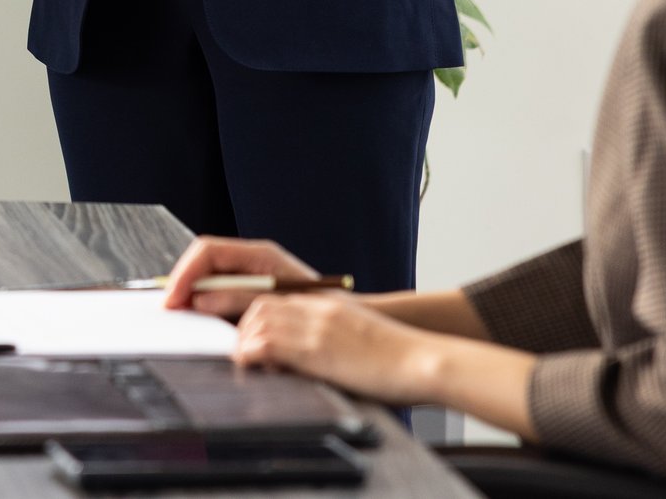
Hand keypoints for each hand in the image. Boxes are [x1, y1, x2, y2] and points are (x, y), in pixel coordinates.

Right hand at [159, 235, 319, 318]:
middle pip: (203, 261)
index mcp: (260, 255)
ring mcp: (251, 276)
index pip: (208, 251)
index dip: (186, 272)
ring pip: (207, 277)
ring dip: (191, 294)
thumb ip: (238, 298)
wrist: (349, 327)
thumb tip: (200, 299)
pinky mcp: (251, 293)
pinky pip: (217, 292)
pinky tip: (199, 319)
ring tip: (180, 315)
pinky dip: (204, 304)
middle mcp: (253, 260)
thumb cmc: (321, 313)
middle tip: (170, 310)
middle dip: (183, 283)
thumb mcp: (277, 305)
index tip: (173, 298)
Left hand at [234, 292, 440, 406]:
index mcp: (329, 305)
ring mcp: (316, 327)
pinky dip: (252, 354)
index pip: (275, 297)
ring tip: (247, 361)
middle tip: (239, 348)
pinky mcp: (317, 350)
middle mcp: (319, 310)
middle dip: (241, 324)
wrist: (425, 362)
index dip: (253, 314)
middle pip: (259, 304)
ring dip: (244, 341)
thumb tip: (310, 361)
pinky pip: (267, 343)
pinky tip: (255, 367)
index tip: (246, 333)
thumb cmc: (401, 360)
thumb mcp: (361, 338)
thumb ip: (332, 340)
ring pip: (258, 321)